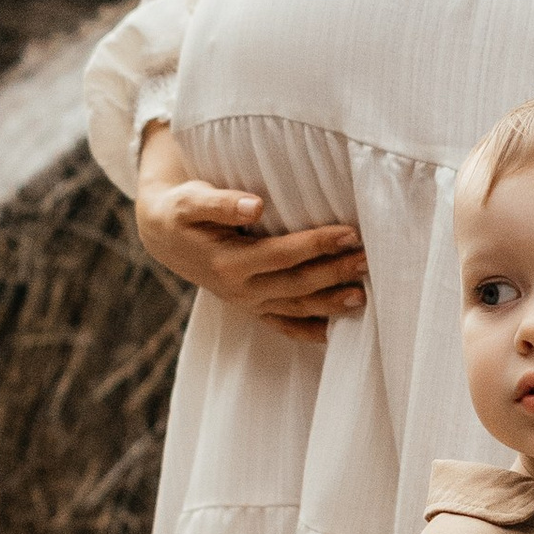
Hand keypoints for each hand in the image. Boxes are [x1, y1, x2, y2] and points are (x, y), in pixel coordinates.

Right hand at [134, 121, 366, 344]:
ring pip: (296, 309)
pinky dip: (310, 331)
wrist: (164, 237)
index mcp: (227, 264)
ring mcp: (247, 303)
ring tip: (365, 296)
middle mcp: (240, 290)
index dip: (316, 244)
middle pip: (296, 284)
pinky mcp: (252, 307)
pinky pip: (284, 326)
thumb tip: (255, 206)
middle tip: (368, 259)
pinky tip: (336, 332)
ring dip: (331, 304)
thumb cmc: (183, 211)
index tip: (349, 232)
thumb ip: (221, 203)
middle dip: (334, 273)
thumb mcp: (191, 201)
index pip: (281, 255)